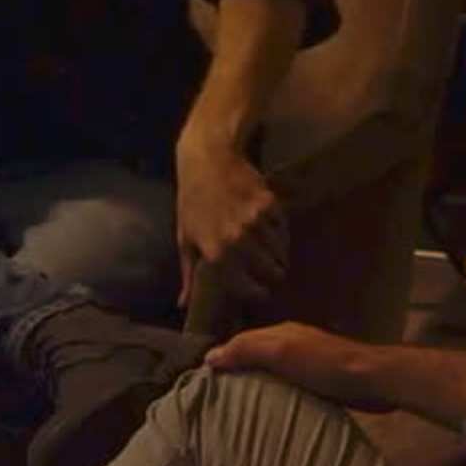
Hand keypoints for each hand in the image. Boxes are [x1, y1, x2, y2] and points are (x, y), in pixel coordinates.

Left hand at [173, 145, 288, 307]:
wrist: (208, 161)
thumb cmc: (192, 202)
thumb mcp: (185, 239)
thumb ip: (188, 275)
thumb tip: (182, 305)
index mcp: (215, 253)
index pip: (246, 287)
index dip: (257, 294)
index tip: (261, 293)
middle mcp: (238, 240)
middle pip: (271, 271)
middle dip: (274, 275)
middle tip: (273, 274)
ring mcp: (255, 222)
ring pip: (281, 252)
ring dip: (280, 256)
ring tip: (277, 256)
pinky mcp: (270, 205)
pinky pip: (283, 230)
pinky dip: (282, 235)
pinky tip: (275, 233)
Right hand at [203, 321, 396, 410]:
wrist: (372, 380)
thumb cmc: (324, 364)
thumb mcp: (281, 351)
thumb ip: (247, 350)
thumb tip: (209, 356)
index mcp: (280, 333)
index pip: (241, 343)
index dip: (222, 359)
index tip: (202, 383)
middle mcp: (291, 344)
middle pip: (255, 358)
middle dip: (236, 373)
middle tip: (214, 401)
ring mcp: (307, 364)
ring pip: (272, 374)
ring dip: (256, 387)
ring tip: (235, 411)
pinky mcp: (320, 383)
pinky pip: (288, 388)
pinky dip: (275, 397)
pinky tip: (269, 413)